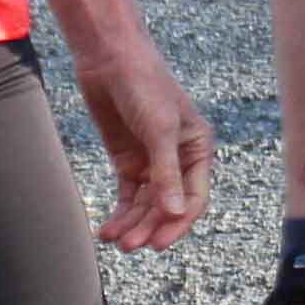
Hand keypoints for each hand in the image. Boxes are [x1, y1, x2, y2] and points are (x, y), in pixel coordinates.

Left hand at [74, 33, 215, 249]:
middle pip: (167, 206)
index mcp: (197, 148)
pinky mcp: (128, 161)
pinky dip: (119, 214)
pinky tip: (107, 229)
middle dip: (149, 226)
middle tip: (130, 246)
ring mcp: (151, 161)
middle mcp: (177, 159)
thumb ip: (166, 172)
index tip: (158, 244)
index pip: (194, 197)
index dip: (178, 223)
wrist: (109, 58)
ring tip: (114, 240)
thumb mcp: (159, 129)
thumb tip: (174, 213)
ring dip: (133, 225)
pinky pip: (128, 197)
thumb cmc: (144, 84)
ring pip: (146, 205)